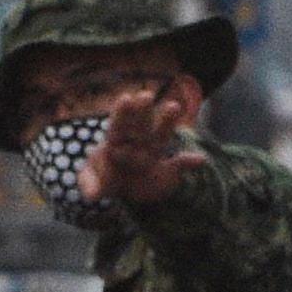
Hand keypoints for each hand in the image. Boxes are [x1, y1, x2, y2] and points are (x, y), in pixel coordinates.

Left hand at [75, 82, 199, 208]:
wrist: (126, 191)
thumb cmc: (108, 181)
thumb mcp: (97, 186)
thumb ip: (92, 187)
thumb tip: (91, 196)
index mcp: (116, 144)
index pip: (118, 127)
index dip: (122, 114)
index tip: (126, 98)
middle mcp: (136, 143)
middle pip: (138, 125)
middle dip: (141, 111)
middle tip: (144, 95)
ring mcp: (152, 153)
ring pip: (159, 135)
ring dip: (166, 121)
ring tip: (173, 106)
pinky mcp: (165, 168)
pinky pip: (178, 165)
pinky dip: (189, 162)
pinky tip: (200, 160)